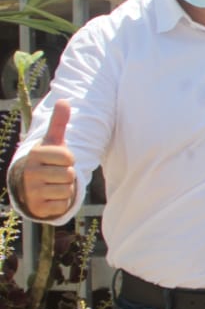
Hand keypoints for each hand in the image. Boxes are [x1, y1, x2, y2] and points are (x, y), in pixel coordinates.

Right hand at [21, 99, 76, 219]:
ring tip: (54, 185)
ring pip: (67, 190)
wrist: (33, 185)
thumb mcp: (54, 142)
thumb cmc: (48, 160)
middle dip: (68, 175)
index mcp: (36, 154)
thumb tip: (64, 101)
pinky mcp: (37, 207)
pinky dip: (61, 202)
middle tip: (56, 174)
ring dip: (66, 189)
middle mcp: (30, 172)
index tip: (59, 160)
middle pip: (69, 174)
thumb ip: (59, 123)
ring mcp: (31, 191)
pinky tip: (51, 197)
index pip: (69, 157)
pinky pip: (62, 204)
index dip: (70, 160)